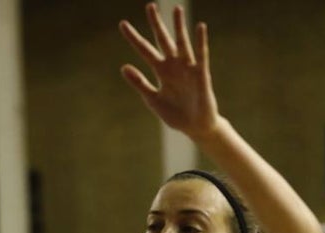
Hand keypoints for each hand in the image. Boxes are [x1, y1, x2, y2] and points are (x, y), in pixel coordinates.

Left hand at [119, 3, 218, 138]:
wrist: (195, 127)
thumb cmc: (175, 114)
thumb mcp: (152, 99)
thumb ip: (140, 83)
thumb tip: (124, 66)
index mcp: (160, 71)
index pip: (145, 50)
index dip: (134, 38)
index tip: (123, 24)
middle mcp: (174, 65)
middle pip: (163, 40)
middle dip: (156, 24)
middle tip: (150, 5)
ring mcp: (188, 68)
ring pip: (182, 42)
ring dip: (179, 26)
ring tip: (175, 8)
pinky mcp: (201, 74)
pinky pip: (200, 54)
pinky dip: (200, 41)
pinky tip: (198, 26)